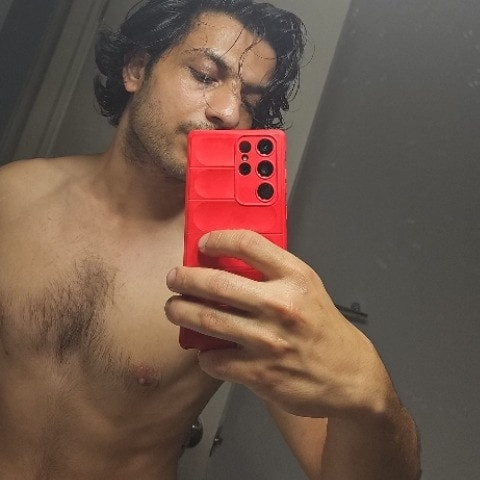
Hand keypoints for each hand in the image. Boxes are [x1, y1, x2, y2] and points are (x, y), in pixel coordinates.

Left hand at [165, 230, 394, 418]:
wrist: (348, 376)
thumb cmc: (322, 329)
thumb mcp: (307, 288)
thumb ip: (273, 272)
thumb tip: (227, 261)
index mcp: (295, 278)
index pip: (248, 244)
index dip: (219, 239)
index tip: (205, 243)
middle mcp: (280, 306)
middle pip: (216, 282)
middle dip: (185, 278)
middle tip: (175, 278)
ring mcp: (268, 340)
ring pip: (206, 319)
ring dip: (181, 311)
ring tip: (174, 308)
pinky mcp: (259, 373)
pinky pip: (213, 359)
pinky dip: (203, 353)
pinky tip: (206, 348)